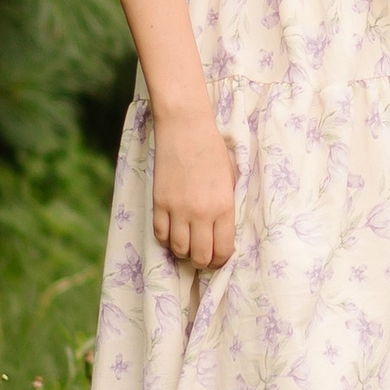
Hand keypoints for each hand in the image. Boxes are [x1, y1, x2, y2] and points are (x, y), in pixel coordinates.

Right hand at [152, 109, 237, 268]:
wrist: (185, 128)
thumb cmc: (213, 150)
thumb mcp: (231, 179)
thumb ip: (227, 207)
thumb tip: (224, 232)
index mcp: (224, 207)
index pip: (223, 250)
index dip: (222, 260)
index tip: (220, 258)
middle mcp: (201, 213)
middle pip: (200, 256)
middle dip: (204, 261)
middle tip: (205, 256)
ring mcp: (177, 210)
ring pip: (179, 250)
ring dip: (185, 252)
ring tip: (190, 244)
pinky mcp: (159, 203)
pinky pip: (161, 235)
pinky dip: (167, 239)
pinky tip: (174, 232)